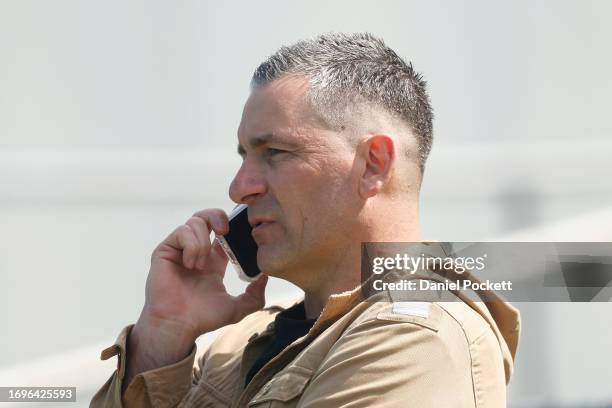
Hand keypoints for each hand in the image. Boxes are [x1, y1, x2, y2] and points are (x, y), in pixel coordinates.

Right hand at [138, 208, 267, 341]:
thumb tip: (266, 277)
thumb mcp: (237, 308)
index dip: (233, 226)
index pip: (224, 232)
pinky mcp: (166, 250)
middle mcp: (197, 251)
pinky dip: (191, 245)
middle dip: (218, 216)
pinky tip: (190, 264)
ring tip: (199, 265)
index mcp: (213, 261)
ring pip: (195, 221)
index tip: (241, 230)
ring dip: (202, 241)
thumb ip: (255, 296)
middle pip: (207, 217)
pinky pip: (182, 231)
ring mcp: (180, 249)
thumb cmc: (203, 318)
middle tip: (225, 230)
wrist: (178, 325)